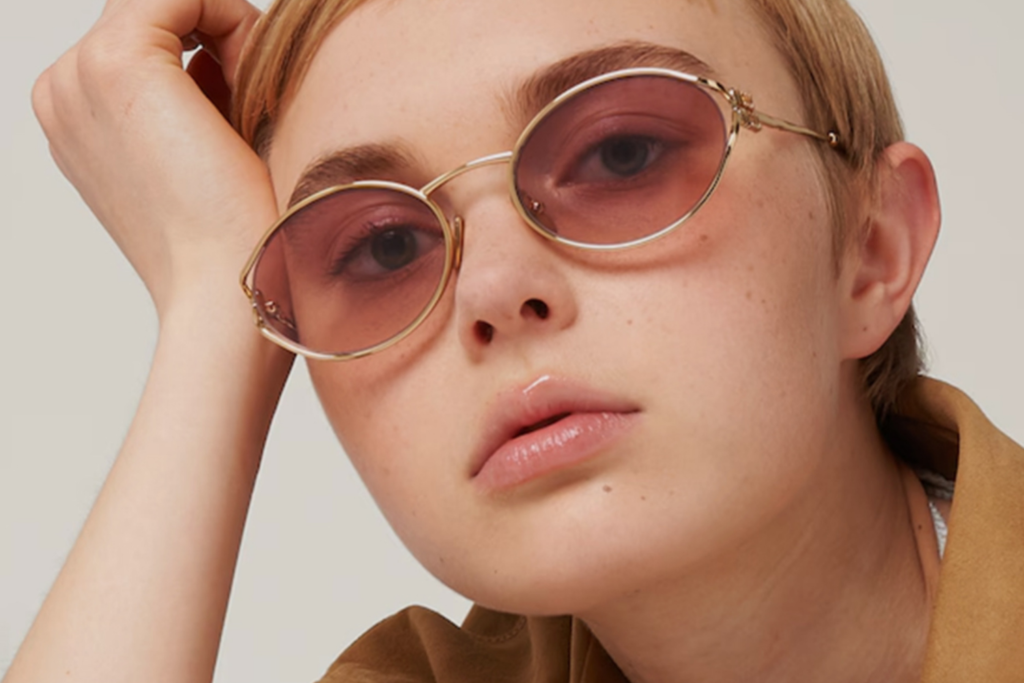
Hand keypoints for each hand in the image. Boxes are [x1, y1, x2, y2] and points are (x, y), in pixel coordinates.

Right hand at [32, 0, 277, 318]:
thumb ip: (204, 91)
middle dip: (220, 39)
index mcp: (78, 118)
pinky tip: (254, 85)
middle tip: (260, 101)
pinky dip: (231, 20)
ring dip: (227, 33)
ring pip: (167, 2)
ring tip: (257, 105)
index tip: (254, 102)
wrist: (230, 291)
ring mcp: (80, 77)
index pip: (149, 42)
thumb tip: (228, 44)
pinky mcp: (118, 64)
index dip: (214, 54)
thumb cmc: (236, 237)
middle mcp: (64, 92)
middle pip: (154, 16)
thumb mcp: (208, 148)